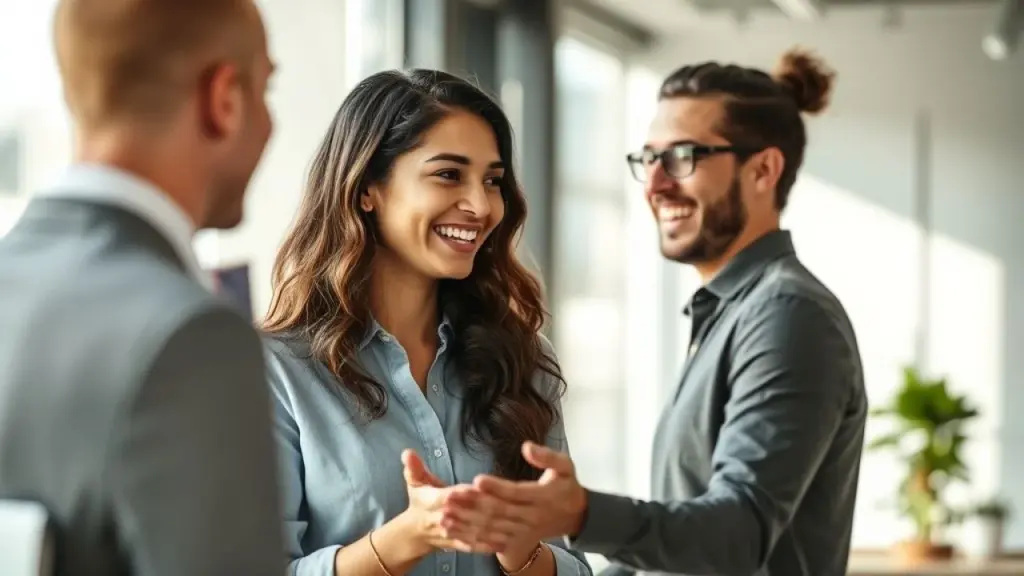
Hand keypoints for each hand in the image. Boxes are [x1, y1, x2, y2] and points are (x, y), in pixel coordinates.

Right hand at [399, 449, 497, 554]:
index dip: (460, 493)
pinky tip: (502, 543)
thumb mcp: (415, 483)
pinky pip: (472, 546)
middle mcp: (440, 519)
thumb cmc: (419, 501)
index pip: (445, 496)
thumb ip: (414, 468)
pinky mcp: (458, 545)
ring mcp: (450, 534)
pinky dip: (486, 546)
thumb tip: (407, 452)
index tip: (474, 488)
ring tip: (507, 524)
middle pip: (461, 515)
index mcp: (429, 501)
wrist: (414, 533)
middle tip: (502, 505)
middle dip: (480, 510)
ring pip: (469, 532)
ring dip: (487, 530)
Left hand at [440, 442, 588, 548]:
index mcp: (541, 496)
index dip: (496, 487)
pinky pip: (494, 540)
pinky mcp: (517, 539)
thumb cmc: (567, 486)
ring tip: (446, 516)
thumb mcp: (566, 466)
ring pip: (493, 527)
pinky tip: (458, 533)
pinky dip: (475, 538)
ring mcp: (523, 529)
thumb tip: (527, 446)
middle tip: (451, 497)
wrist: (576, 516)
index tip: (476, 480)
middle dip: (473, 504)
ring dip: (468, 522)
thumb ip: (548, 456)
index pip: (515, 492)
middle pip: (499, 511)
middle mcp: (531, 515)